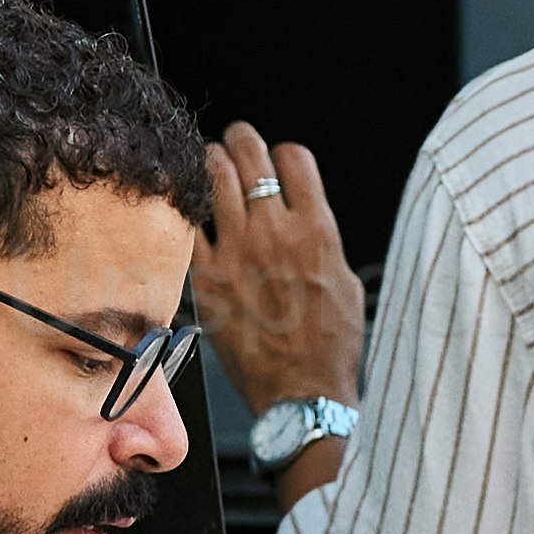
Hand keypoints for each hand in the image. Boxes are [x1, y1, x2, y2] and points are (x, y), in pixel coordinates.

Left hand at [197, 122, 368, 421]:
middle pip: (251, 157)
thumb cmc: (331, 346)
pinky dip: (189, 209)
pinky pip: (188, 226)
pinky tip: (189, 208)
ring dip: (211, 162)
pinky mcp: (208, 279)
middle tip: (236, 140)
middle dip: (242, 140)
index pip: (294, 158)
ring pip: (215, 178)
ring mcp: (237, 252)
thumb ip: (321, 241)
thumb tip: (305, 218)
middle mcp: (276, 232)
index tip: (278, 160)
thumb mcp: (344, 281)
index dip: (284, 153)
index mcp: (316, 229)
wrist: (303, 393)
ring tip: (209, 161)